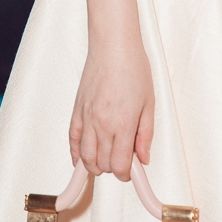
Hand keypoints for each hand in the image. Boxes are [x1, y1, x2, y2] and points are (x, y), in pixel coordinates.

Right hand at [69, 36, 154, 181]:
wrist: (113, 46)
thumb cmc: (134, 69)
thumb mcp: (149, 104)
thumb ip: (145, 135)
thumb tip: (143, 159)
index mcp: (124, 124)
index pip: (120, 165)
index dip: (127, 174)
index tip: (132, 171)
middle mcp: (102, 124)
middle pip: (102, 164)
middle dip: (113, 169)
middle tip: (122, 161)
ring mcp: (87, 118)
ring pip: (86, 157)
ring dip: (95, 165)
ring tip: (105, 160)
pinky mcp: (77, 111)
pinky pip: (73, 140)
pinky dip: (76, 154)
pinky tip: (81, 160)